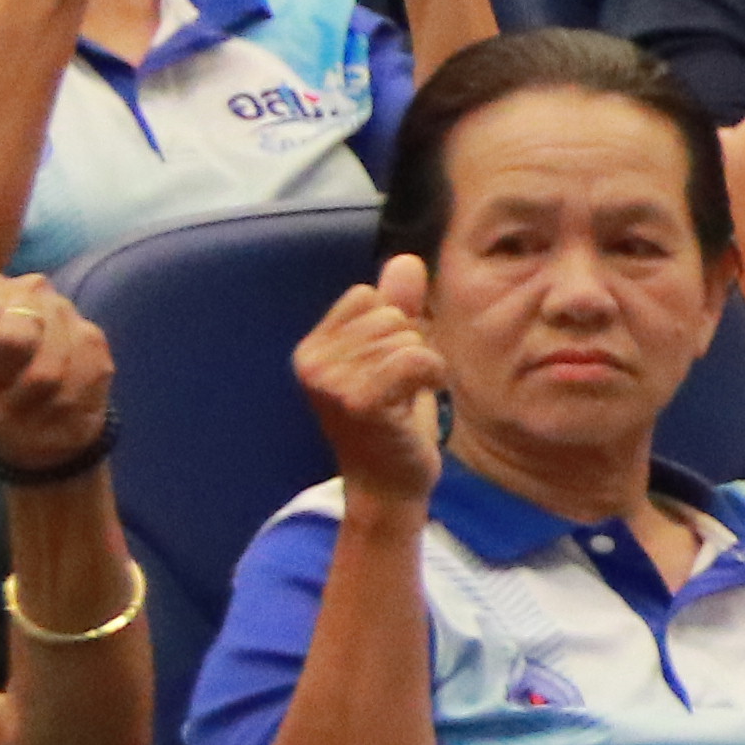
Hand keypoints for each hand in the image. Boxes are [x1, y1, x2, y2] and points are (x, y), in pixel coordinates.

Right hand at [295, 256, 444, 503]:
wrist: (390, 484)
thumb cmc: (394, 422)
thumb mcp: (393, 356)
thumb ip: (399, 307)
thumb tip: (407, 259)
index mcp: (312, 348)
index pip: (367, 296)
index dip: (394, 328)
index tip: (386, 371)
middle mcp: (310, 361)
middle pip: (391, 316)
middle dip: (411, 348)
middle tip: (397, 392)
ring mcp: (329, 382)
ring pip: (407, 337)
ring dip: (422, 367)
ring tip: (402, 401)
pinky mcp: (359, 401)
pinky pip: (418, 358)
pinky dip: (433, 376)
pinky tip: (417, 403)